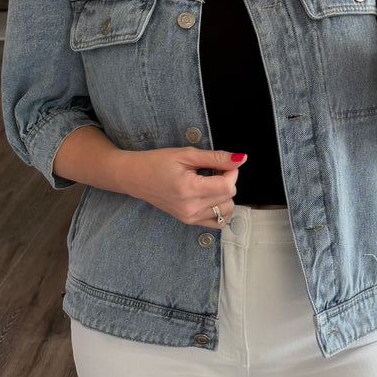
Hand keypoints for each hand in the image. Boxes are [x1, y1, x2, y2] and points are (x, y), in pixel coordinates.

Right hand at [123, 146, 245, 226]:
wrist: (135, 177)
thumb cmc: (157, 162)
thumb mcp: (186, 154)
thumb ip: (216, 157)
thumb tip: (241, 159)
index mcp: (188, 189)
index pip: (228, 186)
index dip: (231, 172)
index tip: (222, 163)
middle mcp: (190, 208)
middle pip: (229, 198)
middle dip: (227, 181)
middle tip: (212, 170)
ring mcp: (190, 217)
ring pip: (227, 210)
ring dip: (224, 195)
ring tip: (209, 183)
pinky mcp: (189, 221)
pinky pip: (218, 222)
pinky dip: (220, 209)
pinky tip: (211, 196)